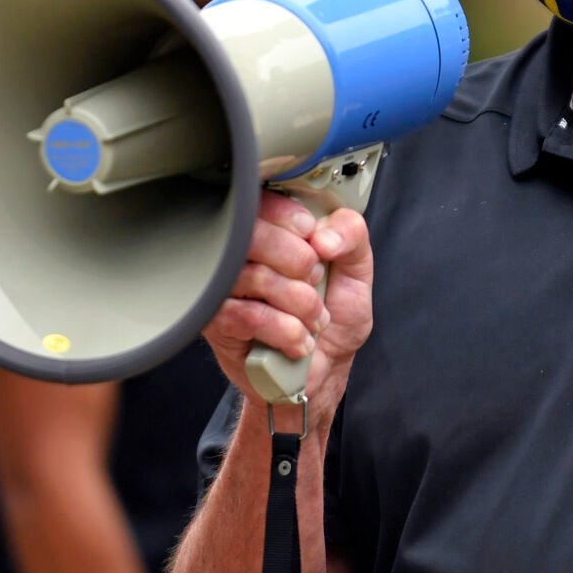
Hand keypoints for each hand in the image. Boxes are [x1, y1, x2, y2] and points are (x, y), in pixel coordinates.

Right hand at [202, 189, 373, 430]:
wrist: (322, 372)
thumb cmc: (334, 316)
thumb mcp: (357, 272)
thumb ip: (351, 236)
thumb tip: (325, 234)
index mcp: (273, 232)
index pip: (262, 201)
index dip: (290, 218)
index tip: (315, 240)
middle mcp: (242, 254)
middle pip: (253, 234)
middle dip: (298, 262)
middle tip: (315, 281)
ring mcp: (224, 287)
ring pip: (253, 276)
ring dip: (297, 302)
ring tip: (313, 318)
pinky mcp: (216, 322)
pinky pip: (246, 315)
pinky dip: (284, 330)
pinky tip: (298, 341)